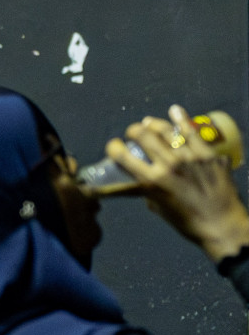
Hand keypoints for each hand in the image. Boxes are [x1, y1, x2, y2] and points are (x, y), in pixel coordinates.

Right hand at [109, 104, 248, 261]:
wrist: (221, 224)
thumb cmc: (186, 222)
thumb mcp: (158, 207)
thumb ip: (148, 190)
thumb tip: (140, 181)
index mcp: (151, 182)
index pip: (123, 156)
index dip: (113, 147)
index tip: (114, 147)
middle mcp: (168, 165)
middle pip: (144, 136)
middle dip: (133, 131)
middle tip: (133, 133)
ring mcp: (190, 158)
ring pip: (166, 131)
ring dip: (153, 124)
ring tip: (149, 122)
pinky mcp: (208, 155)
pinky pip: (193, 132)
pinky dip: (181, 119)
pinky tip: (174, 110)